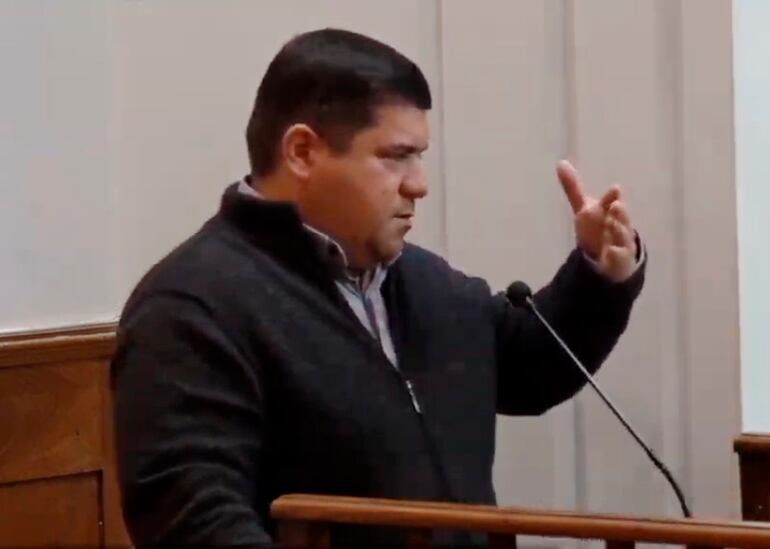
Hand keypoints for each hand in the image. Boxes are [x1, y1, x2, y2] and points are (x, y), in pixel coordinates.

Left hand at [556, 160, 637, 281]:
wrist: (608, 255)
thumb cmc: (597, 227)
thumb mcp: (584, 208)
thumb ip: (573, 188)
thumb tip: (560, 163)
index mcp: (609, 211)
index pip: (611, 201)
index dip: (612, 197)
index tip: (615, 190)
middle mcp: (617, 224)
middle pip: (621, 217)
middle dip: (619, 212)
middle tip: (616, 206)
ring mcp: (621, 242)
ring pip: (623, 236)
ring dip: (619, 230)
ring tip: (612, 224)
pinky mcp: (620, 260)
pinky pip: (620, 258)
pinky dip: (616, 255)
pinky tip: (611, 253)